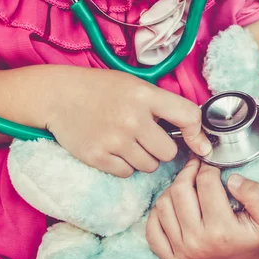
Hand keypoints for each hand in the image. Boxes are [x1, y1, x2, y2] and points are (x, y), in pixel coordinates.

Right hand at [45, 69, 211, 177]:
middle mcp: (132, 118)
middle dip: (162, 150)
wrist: (58, 95)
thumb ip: (163, 105)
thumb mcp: (135, 85)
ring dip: (144, 159)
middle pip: (169, 152)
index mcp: (145, 95)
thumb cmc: (101, 89)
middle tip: (148, 139)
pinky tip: (113, 150)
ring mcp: (114, 139)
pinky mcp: (97, 156)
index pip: (188, 117)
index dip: (198, 134)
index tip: (201, 145)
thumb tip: (197, 134)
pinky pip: (127, 173)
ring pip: (149, 166)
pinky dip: (124, 166)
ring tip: (128, 143)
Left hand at [146, 157, 258, 258]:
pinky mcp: (172, 258)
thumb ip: (257, 194)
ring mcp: (181, 252)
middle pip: (179, 191)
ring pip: (162, 205)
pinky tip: (174, 207)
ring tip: (189, 186)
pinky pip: (151, 229)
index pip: (205, 183)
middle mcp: (197, 243)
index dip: (210, 167)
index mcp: (221, 231)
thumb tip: (231, 180)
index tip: (213, 165)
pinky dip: (158, 214)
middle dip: (189, 172)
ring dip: (174, 189)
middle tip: (198, 167)